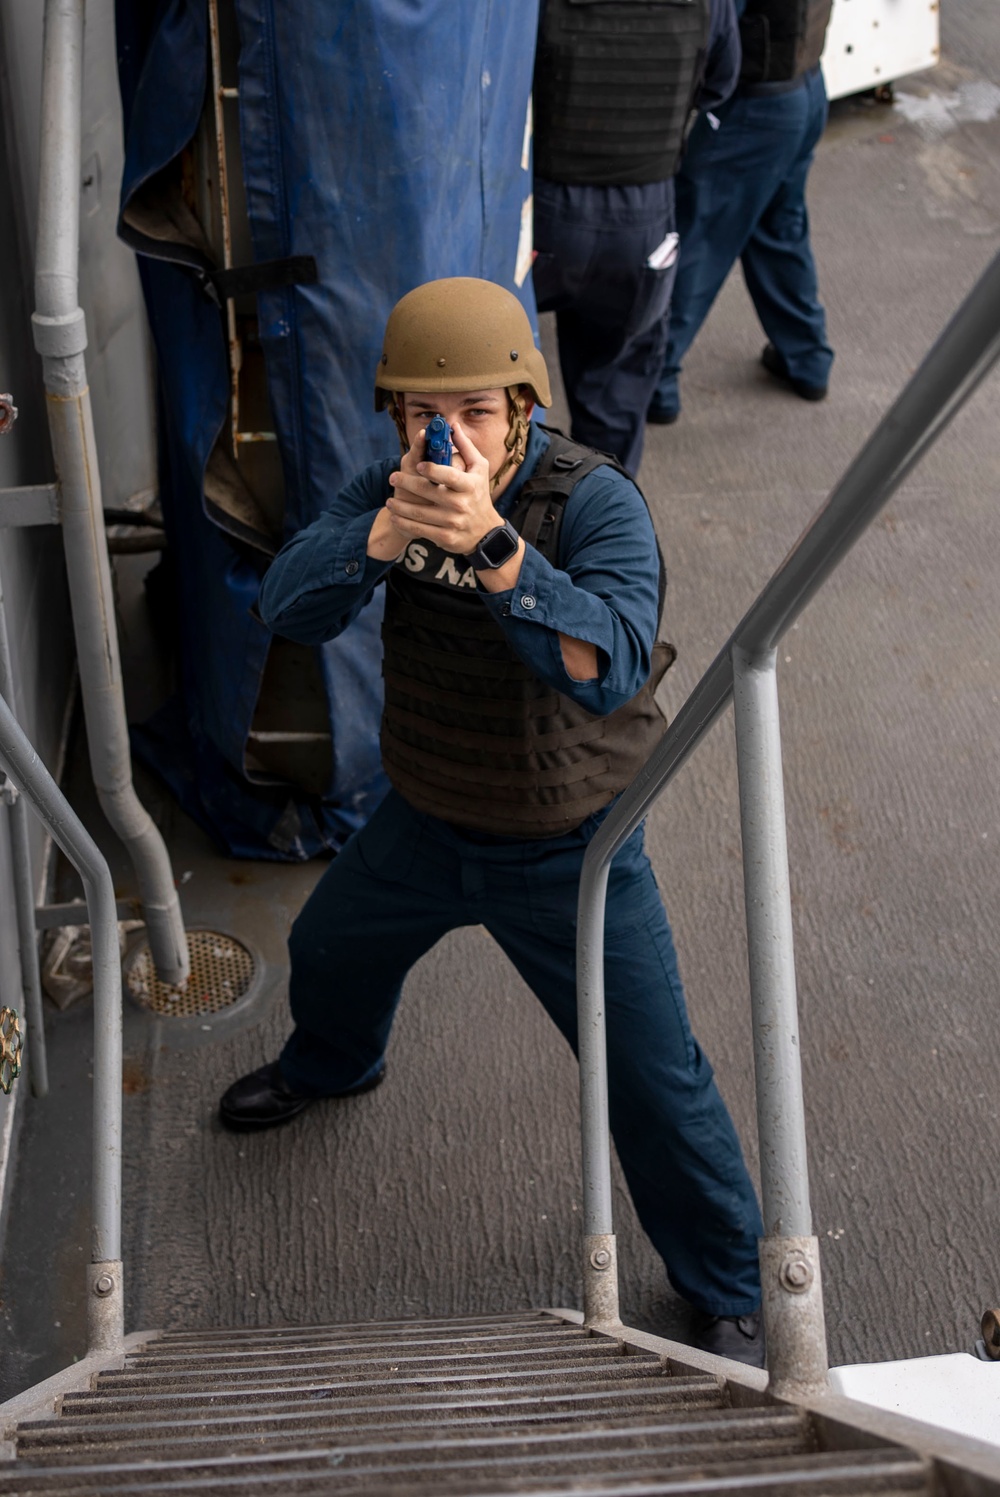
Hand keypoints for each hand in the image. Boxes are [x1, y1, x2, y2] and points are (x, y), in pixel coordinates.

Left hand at [385, 419, 500, 554]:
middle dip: (406, 484)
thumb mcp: (479, 469)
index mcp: (469, 485)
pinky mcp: (446, 537)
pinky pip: (420, 530)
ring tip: (389, 501)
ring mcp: (453, 522)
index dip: (432, 470)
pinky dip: (404, 523)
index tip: (418, 465)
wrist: (485, 531)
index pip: (449, 475)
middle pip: (429, 493)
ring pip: (420, 514)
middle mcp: (462, 504)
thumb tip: (452, 426)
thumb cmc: (479, 494)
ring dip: (400, 507)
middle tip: (392, 478)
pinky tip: (395, 517)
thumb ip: (465, 447)